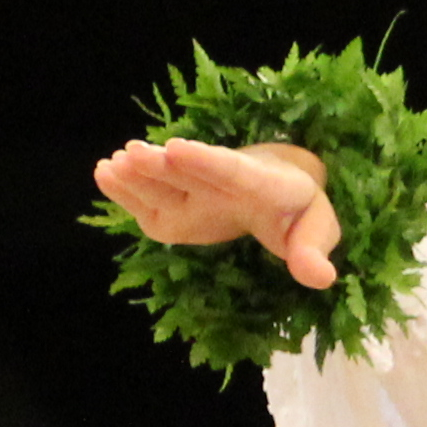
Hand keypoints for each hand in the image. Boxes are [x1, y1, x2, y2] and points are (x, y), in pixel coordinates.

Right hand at [95, 138, 338, 289]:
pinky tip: (105, 174)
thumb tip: (321, 277)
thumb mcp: (317, 229)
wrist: (280, 183)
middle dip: (163, 166)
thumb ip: (313, 251)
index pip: (232, 171)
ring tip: (112, 164)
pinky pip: (153, 197)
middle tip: (132, 153)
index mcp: (262, 185)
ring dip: (140, 173)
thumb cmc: (300, 210)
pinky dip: (130, 189)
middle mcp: (222, 184)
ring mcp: (196, 193)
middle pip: (190, 173)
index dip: (206, 161)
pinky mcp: (179, 206)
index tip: (179, 149)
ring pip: (167, 181)